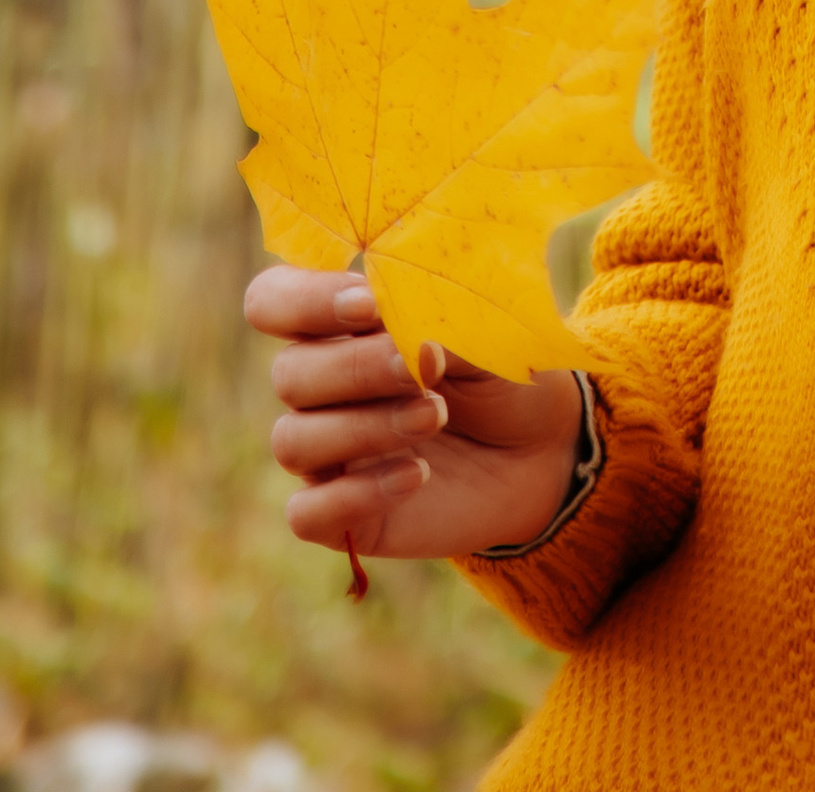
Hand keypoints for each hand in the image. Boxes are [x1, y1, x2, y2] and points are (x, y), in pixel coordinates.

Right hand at [248, 267, 585, 561]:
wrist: (541, 449)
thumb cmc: (501, 372)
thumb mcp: (484, 335)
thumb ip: (440, 327)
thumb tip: (414, 346)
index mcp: (342, 326)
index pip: (273, 301)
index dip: (304, 300)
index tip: (369, 305)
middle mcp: (322, 389)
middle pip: (289, 375)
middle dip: (356, 369)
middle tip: (424, 369)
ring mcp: (328, 454)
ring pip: (293, 441)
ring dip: (363, 428)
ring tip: (435, 418)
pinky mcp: (342, 514)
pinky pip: (306, 514)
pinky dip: (354, 495)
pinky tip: (417, 475)